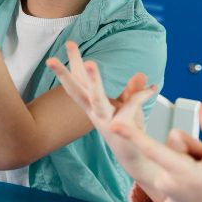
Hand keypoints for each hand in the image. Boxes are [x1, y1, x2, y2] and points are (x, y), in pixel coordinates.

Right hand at [47, 41, 166, 200]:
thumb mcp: (130, 108)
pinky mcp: (118, 128)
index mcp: (93, 105)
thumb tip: (140, 74)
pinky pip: (129, 107)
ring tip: (90, 63)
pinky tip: (151, 88)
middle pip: (76, 90)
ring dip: (94, 81)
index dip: (74, 63)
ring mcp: (104, 121)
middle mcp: (94, 112)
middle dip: (63, 73)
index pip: (80, 81)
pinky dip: (140, 97)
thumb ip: (133, 91)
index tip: (69, 43)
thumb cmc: (130, 132)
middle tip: (50, 59)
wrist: (137, 158)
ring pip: (96, 98)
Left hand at [114, 101, 201, 201]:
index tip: (113, 125)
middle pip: (174, 141)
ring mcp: (160, 182)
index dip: (132, 136)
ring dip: (189, 155)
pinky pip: (169, 158)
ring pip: (172, 149)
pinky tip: (194, 177)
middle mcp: (165, 178)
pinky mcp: (159, 181)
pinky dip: (183, 163)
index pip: (152, 149)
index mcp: (181, 173)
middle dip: (192, 146)